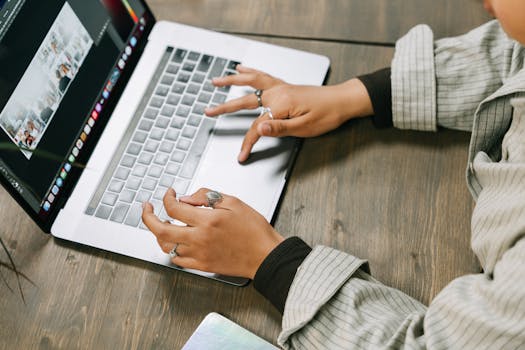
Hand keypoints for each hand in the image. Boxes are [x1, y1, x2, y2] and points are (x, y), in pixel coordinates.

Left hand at [141, 188, 283, 278]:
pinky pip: (177, 259)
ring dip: (159, 233)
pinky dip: (171, 249)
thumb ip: (208, 196)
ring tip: (162, 223)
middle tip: (147, 208)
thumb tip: (187, 198)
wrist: (265, 255)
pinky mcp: (202, 266)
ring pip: (166, 246)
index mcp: (208, 220)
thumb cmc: (254, 229)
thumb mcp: (234, 202)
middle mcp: (200, 238)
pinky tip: (176, 241)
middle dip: (148, 217)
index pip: (175, 208)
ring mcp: (199, 254)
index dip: (167, 197)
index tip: (170, 193)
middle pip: (161, 230)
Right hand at [205, 65, 372, 161]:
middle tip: (208, 112)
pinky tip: (241, 68)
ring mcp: (280, 87)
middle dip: (225, 108)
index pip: (257, 127)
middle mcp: (277, 93)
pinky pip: (262, 76)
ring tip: (216, 81)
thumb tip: (260, 129)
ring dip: (231, 80)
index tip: (241, 155)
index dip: (247, 143)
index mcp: (280, 106)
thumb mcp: (304, 128)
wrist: (342, 101)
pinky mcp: (284, 86)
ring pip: (250, 81)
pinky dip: (249, 71)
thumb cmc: (327, 115)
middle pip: (245, 101)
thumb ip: (280, 128)